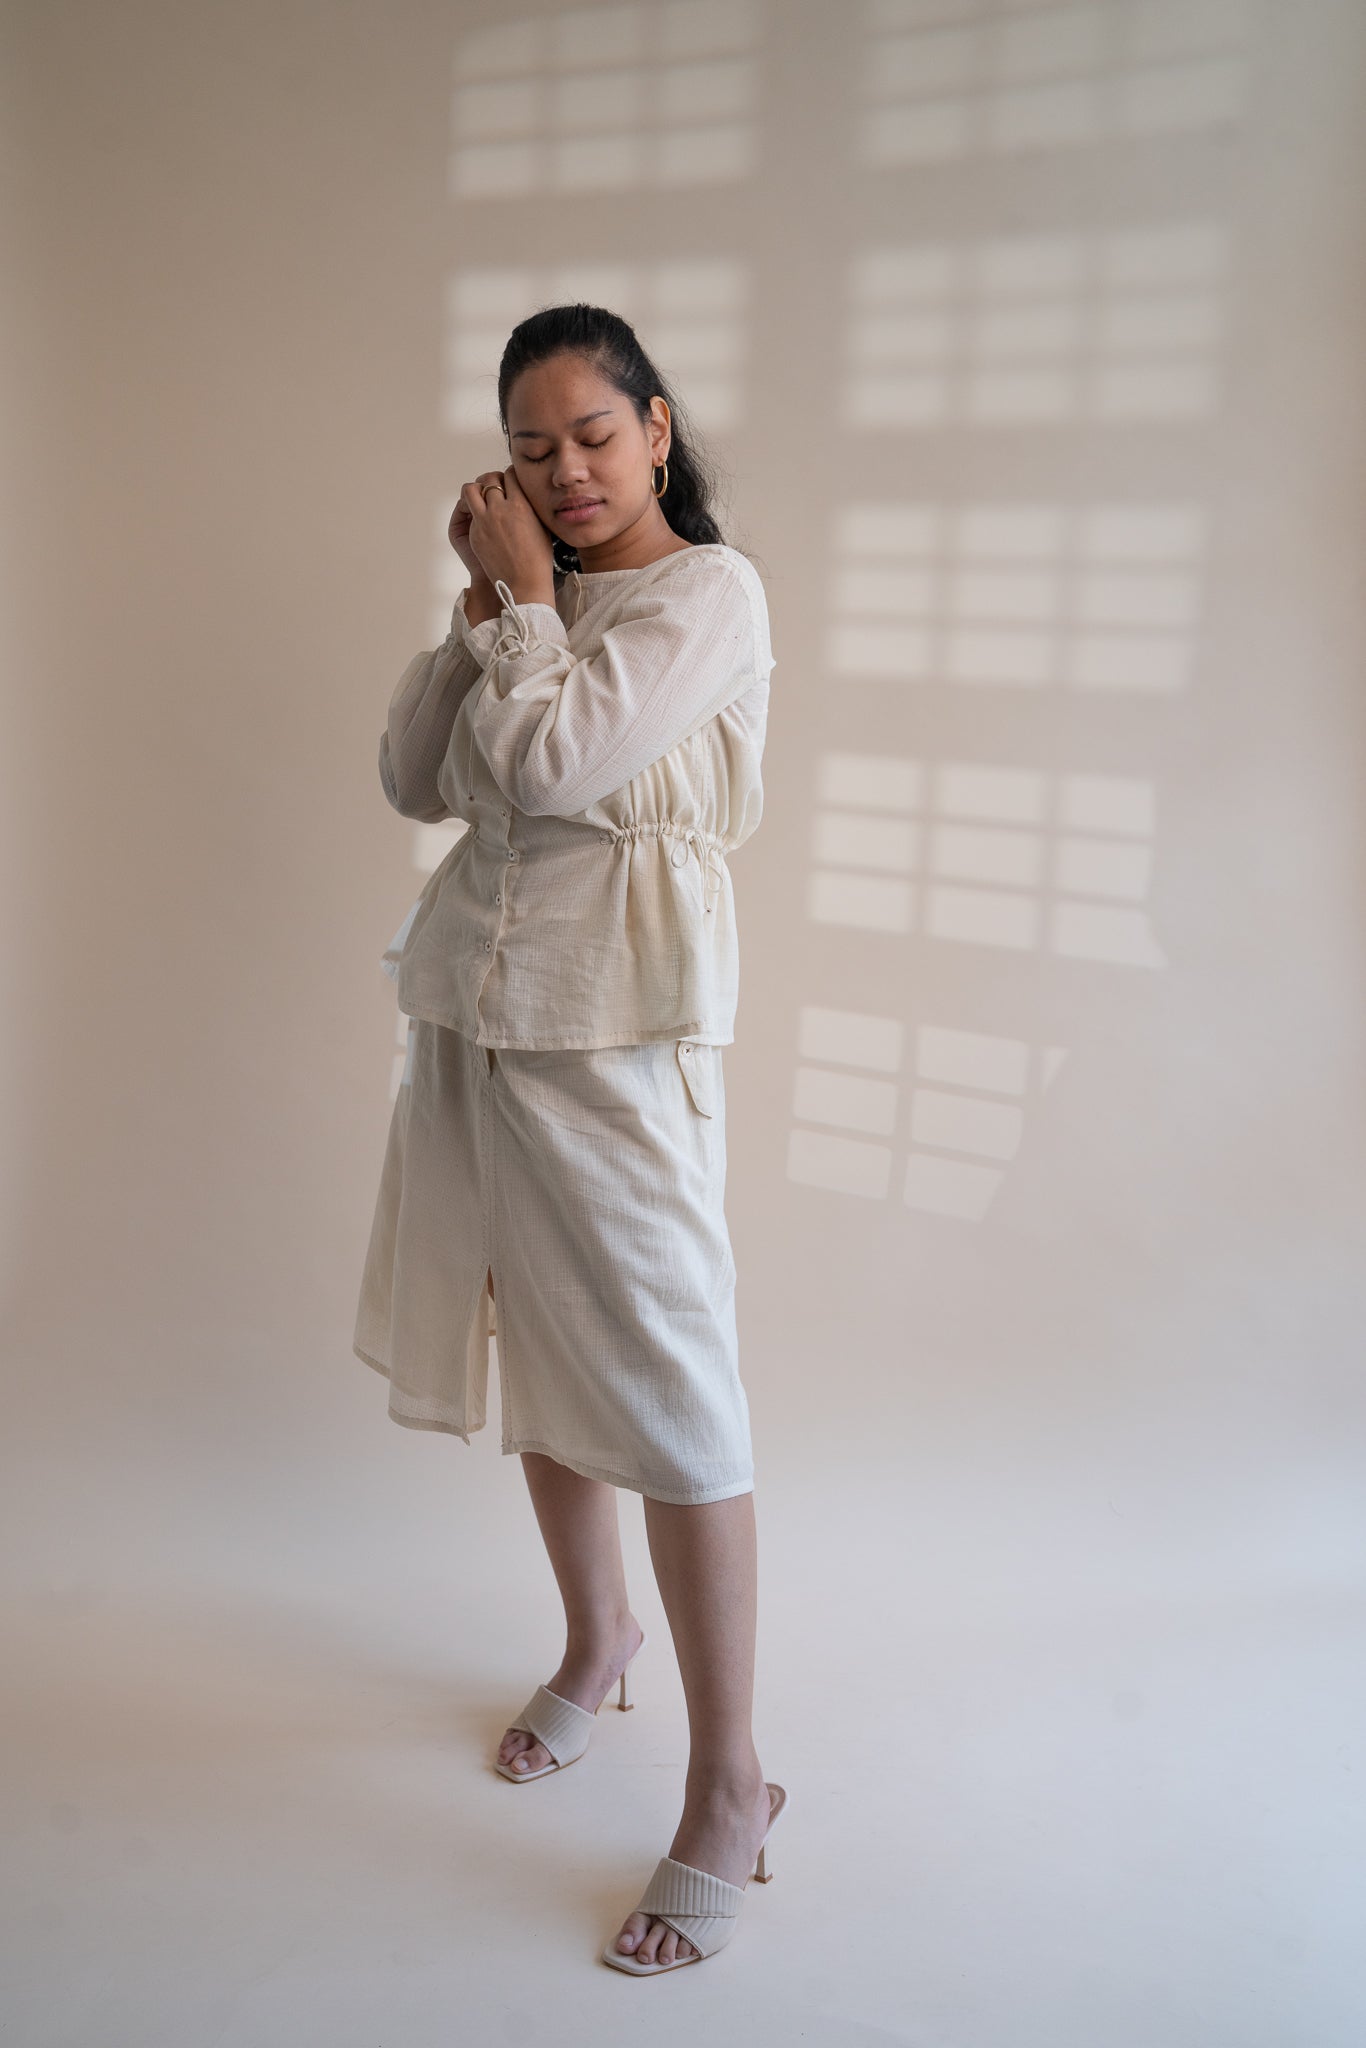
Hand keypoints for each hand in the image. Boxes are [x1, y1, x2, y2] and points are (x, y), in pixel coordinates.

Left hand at [448, 467, 553, 597]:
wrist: (526, 583)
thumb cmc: (539, 558)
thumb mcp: (541, 525)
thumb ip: (530, 505)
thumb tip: (524, 492)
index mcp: (520, 505)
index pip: (510, 474)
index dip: (511, 475)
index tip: (511, 480)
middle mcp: (500, 510)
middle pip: (489, 478)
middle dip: (493, 480)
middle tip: (497, 488)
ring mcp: (484, 522)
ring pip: (470, 490)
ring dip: (476, 490)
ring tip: (483, 498)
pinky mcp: (475, 534)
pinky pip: (470, 512)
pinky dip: (476, 511)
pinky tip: (484, 519)